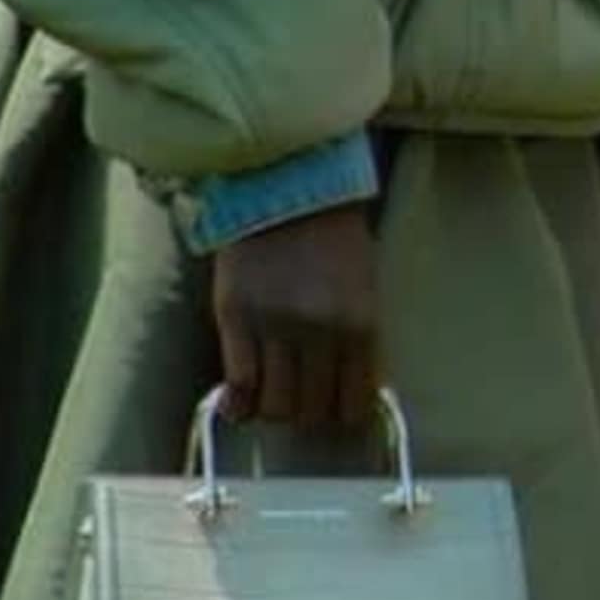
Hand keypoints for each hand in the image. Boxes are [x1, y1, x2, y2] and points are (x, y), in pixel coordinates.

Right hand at [211, 199, 385, 445]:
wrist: (286, 187)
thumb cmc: (331, 236)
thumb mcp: (363, 287)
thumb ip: (359, 339)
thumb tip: (355, 390)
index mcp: (361, 325)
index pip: (354, 402)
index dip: (342, 413)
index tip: (333, 408)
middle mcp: (321, 333)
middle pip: (313, 410)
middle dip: (307, 413)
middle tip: (299, 399)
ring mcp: (276, 328)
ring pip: (276, 405)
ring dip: (273, 409)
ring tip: (270, 395)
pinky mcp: (236, 319)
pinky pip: (239, 383)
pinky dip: (238, 402)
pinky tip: (237, 402)